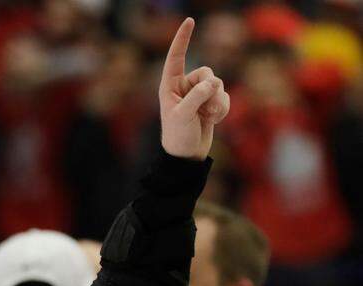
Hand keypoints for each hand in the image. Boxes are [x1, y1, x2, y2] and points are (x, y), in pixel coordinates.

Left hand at [158, 18, 230, 159]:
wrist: (187, 155)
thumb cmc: (178, 136)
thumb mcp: (184, 115)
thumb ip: (198, 96)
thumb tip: (213, 82)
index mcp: (170, 85)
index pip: (176, 57)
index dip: (183, 38)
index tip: (189, 20)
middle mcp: (184, 86)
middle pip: (207, 72)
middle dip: (211, 88)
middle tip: (205, 107)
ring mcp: (198, 94)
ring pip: (219, 84)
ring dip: (218, 101)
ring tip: (208, 116)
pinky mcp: (210, 103)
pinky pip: (225, 96)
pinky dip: (223, 108)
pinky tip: (213, 120)